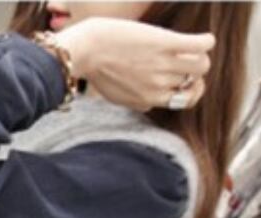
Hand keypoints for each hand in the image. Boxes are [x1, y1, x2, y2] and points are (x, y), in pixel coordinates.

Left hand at [54, 17, 213, 111]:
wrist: (85, 51)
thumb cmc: (97, 70)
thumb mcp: (117, 96)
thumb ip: (137, 102)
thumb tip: (151, 103)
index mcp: (148, 100)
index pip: (184, 101)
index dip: (188, 90)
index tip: (183, 81)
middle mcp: (158, 86)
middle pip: (195, 82)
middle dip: (194, 72)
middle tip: (185, 60)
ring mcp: (163, 65)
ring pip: (202, 65)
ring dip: (201, 56)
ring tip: (193, 48)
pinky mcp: (165, 43)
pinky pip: (201, 45)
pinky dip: (207, 41)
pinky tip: (202, 39)